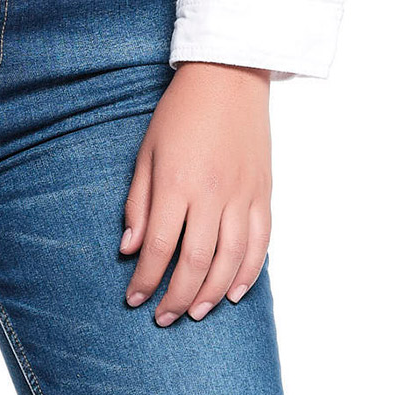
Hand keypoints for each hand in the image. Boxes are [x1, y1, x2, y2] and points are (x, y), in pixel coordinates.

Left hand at [120, 62, 271, 325]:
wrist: (228, 77)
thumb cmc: (179, 113)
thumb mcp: (146, 152)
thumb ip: (138, 203)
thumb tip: (130, 249)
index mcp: (177, 182)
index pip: (160, 247)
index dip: (146, 280)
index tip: (134, 299)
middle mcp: (212, 194)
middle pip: (196, 262)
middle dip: (176, 297)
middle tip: (162, 317)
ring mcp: (243, 195)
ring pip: (231, 261)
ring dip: (211, 293)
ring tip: (194, 312)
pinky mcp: (264, 194)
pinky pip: (261, 244)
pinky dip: (248, 274)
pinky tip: (232, 292)